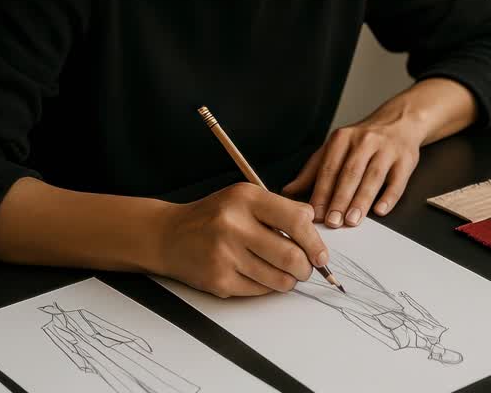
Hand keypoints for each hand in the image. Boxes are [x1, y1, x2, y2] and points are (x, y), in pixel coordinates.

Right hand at [153, 183, 328, 297]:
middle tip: (306, 269)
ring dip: (288, 281)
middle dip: (306, 268)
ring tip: (283, 273)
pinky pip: (259, 291)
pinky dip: (266, 287)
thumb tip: (314, 226)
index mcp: (245, 198)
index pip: (296, 221)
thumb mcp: (244, 198)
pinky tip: (257, 275)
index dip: (315, 242)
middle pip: (291, 256)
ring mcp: (224, 254)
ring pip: (278, 279)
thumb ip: (280, 209)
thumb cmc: (213, 216)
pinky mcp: (219, 279)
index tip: (321, 254)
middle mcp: (234, 224)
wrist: (168, 236)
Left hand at [282, 115, 423, 228]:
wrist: (399, 122)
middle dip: (340, 199)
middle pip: (350, 173)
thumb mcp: (336, 148)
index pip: (329, 168)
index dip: (321, 192)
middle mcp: (364, 141)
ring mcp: (386, 149)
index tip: (314, 213)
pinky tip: (380, 210)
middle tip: (332, 221)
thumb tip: (289, 191)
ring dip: (361, 201)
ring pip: (372, 177)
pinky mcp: (405, 159)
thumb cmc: (363, 140)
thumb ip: (313, 170)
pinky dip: (389, 197)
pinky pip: (397, 180)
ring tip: (352, 220)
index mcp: (342, 138)